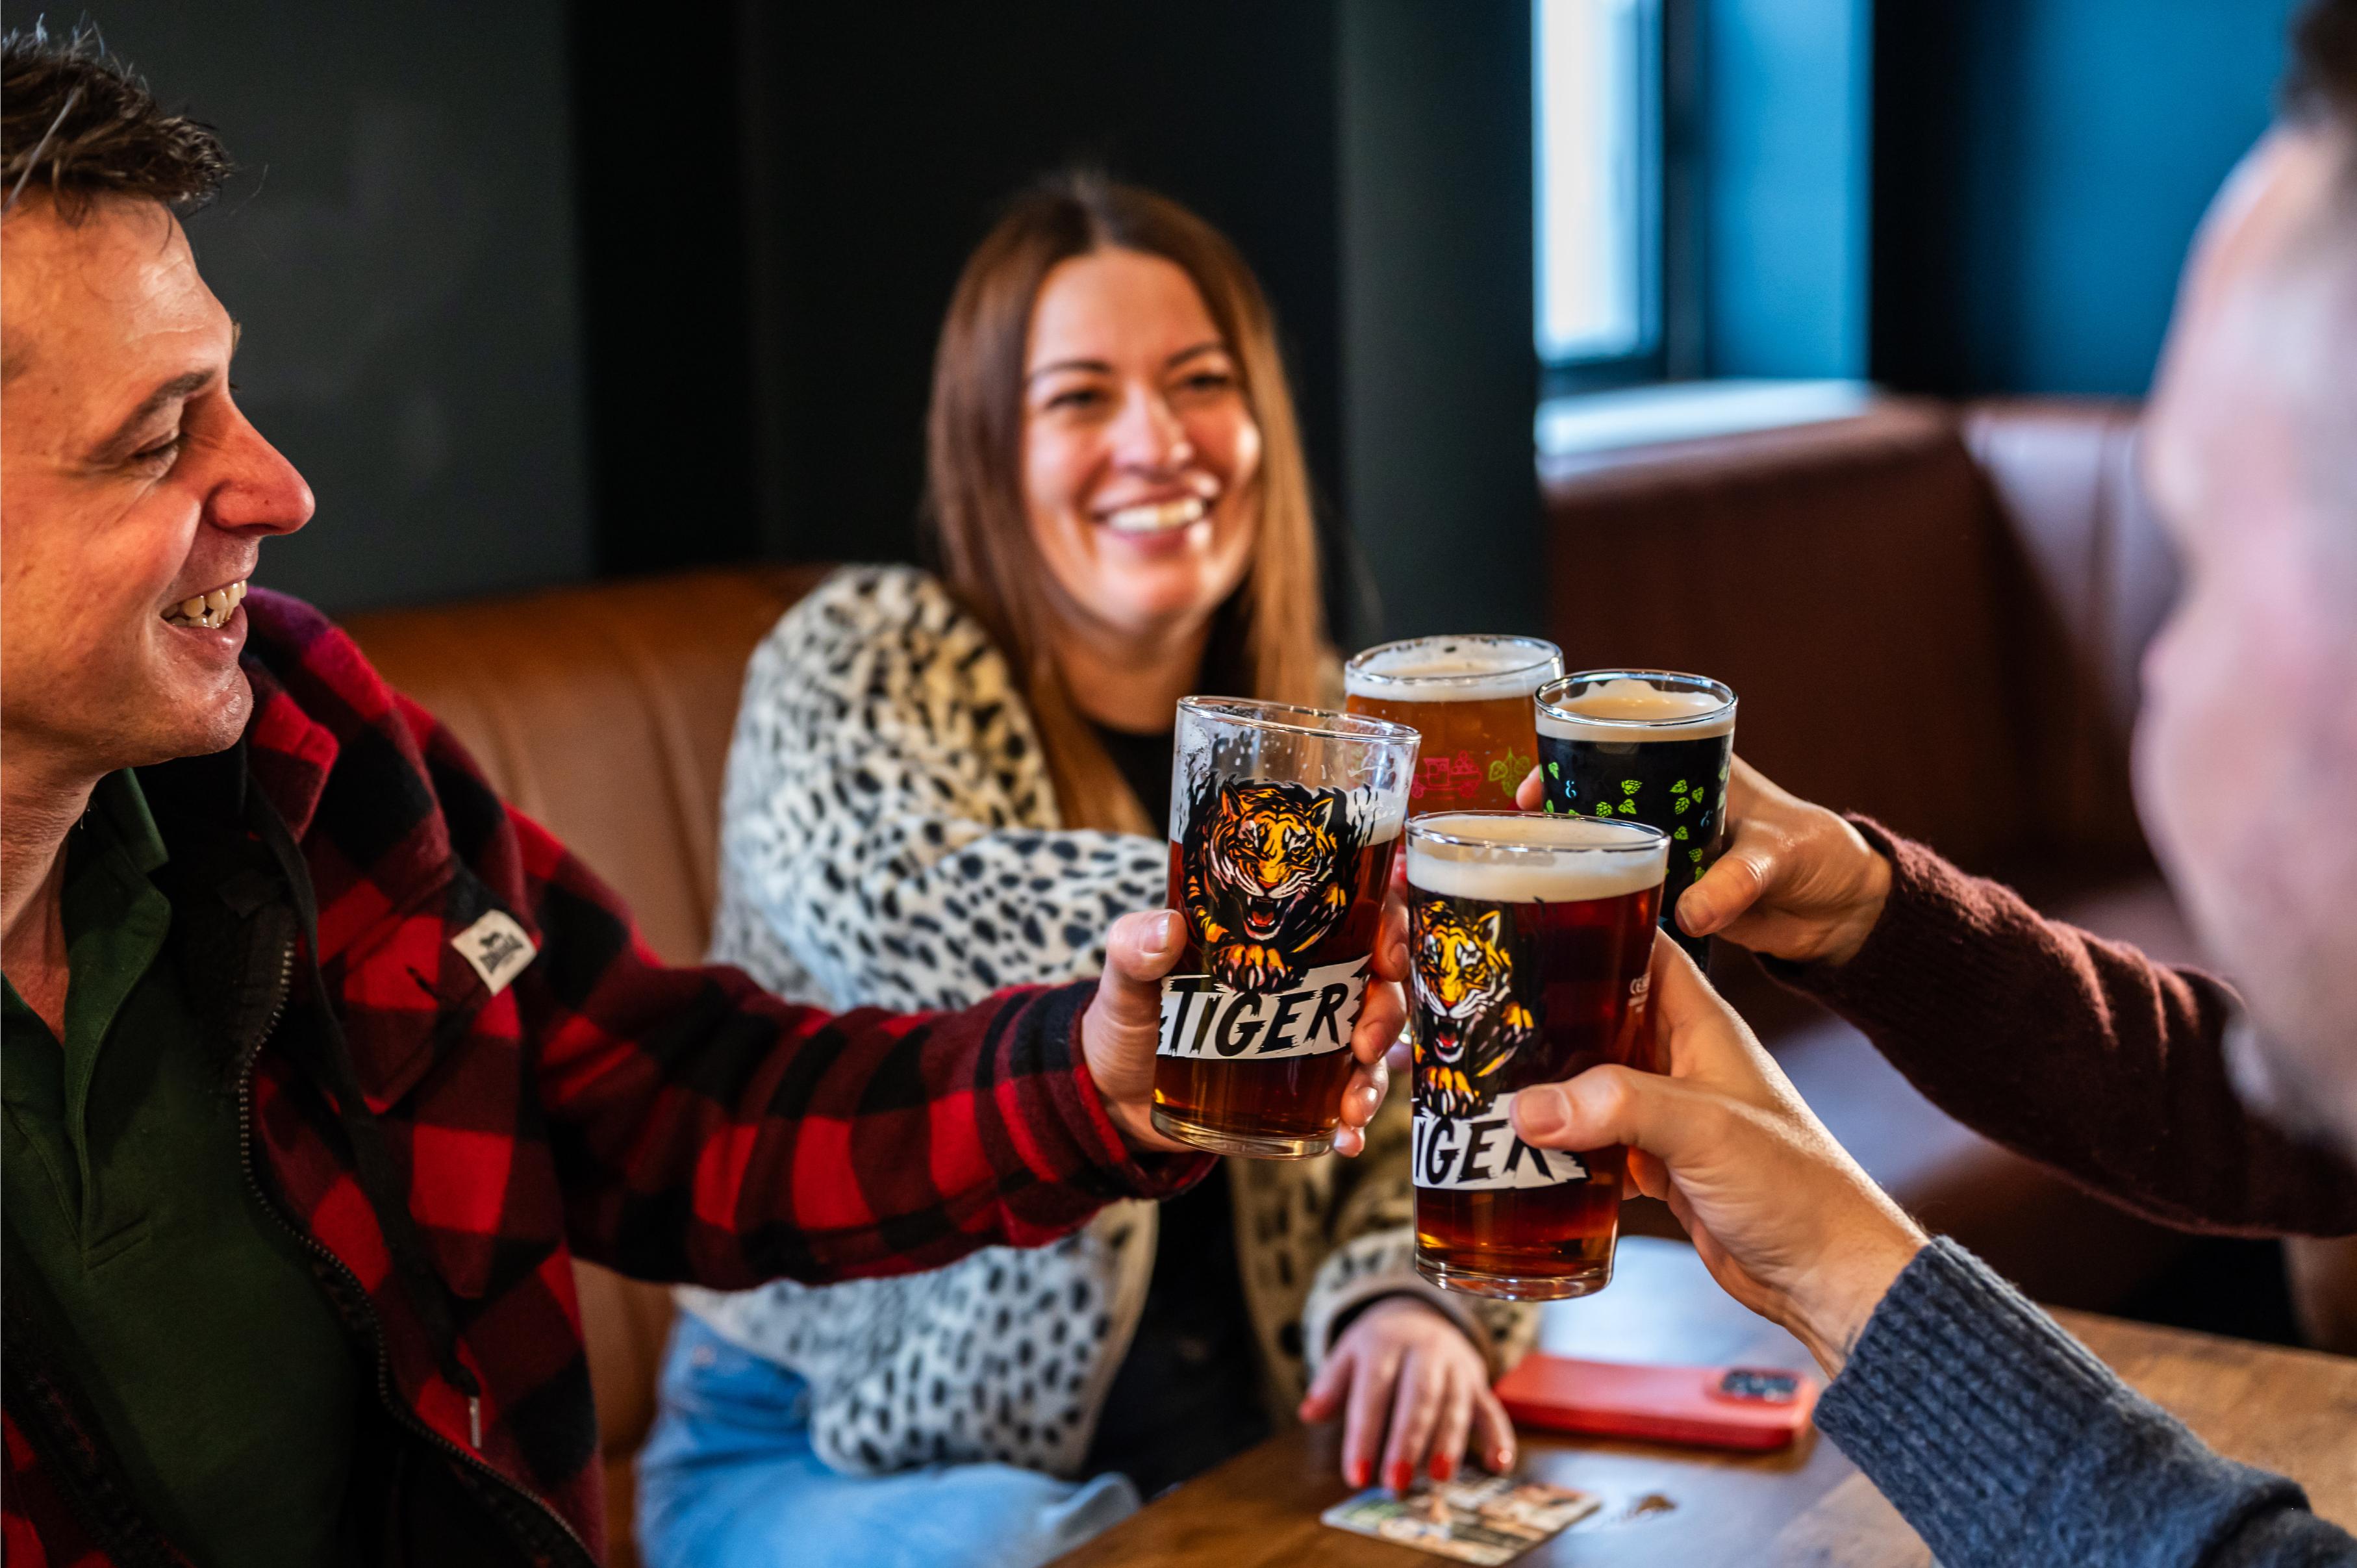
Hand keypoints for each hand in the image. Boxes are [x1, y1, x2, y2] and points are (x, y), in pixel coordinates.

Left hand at [1082, 906, 1406, 1155]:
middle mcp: (1309, 981)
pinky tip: (1345, 1139)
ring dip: (1375, 1076)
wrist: (1114, 1094)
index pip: (1358, 909)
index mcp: (1282, 935)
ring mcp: (1309, 1037)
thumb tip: (1166, 929)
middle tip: (1366, 1043)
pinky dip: (1353, 1120)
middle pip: (1379, 981)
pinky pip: (1344, 1099)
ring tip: (1352, 1105)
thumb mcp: (1126, 976)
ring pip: (1372, 1045)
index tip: (1389, 953)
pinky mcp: (1301, 1089)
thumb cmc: (1127, 1016)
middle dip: (1388, 1011)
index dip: (1392, 924)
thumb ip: (1135, 949)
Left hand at [1298, 1297, 1513, 1491]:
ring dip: (1447, 1444)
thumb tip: (1309, 1414)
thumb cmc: (1378, 1346)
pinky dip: (1498, 1436)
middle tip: (1396, 1483)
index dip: (1364, 1435)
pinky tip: (1497, 1464)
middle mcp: (1424, 1350)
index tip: (1356, 1476)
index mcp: (1385, 1343)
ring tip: (1436, 1480)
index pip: (1373, 1392)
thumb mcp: (1349, 1354)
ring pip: (1454, 1405)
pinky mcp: (1478, 1381)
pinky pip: (1492, 1408)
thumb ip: (1330, 1385)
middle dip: (1408, 1442)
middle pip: (1418, 1398)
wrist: (1421, 1313)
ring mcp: (1455, 1366)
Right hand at [1511, 938, 1925, 1374]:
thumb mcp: (1703, 1129)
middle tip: (1485, 1012)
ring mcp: (1669, 1115)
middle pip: (1603, 1016)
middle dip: (1549, 1014)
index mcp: (1702, 1027)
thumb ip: (1617, 1106)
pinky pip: (1597, 1142)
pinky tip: (1527, 1155)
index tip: (1532, 924)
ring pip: (1592, 1083)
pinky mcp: (1660, 1164)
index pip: (1643, 950)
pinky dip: (1564, 1147)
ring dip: (1549, 1087)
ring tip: (1488, 1082)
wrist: (1826, 1273)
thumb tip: (1529, 1108)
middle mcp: (1682, 1062)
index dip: (1595, 928)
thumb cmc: (1796, 1186)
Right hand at [1516, 757, 1890, 965]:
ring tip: (1530, 865)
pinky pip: (1626, 888)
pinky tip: (1567, 906)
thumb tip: (1690, 912)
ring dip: (1575, 851)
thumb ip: (1736, 881)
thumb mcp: (1780, 855)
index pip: (1626, 741)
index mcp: (1697, 769)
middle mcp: (1674, 803)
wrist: (1845, 914)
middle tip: (1518, 827)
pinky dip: (1599, 895)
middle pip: (1599, 792)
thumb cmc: (1820, 855)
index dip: (1576, 751)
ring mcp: (1670, 847)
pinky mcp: (1673, 893)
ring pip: (1607, 840)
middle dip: (1557, 804)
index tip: (1540, 775)